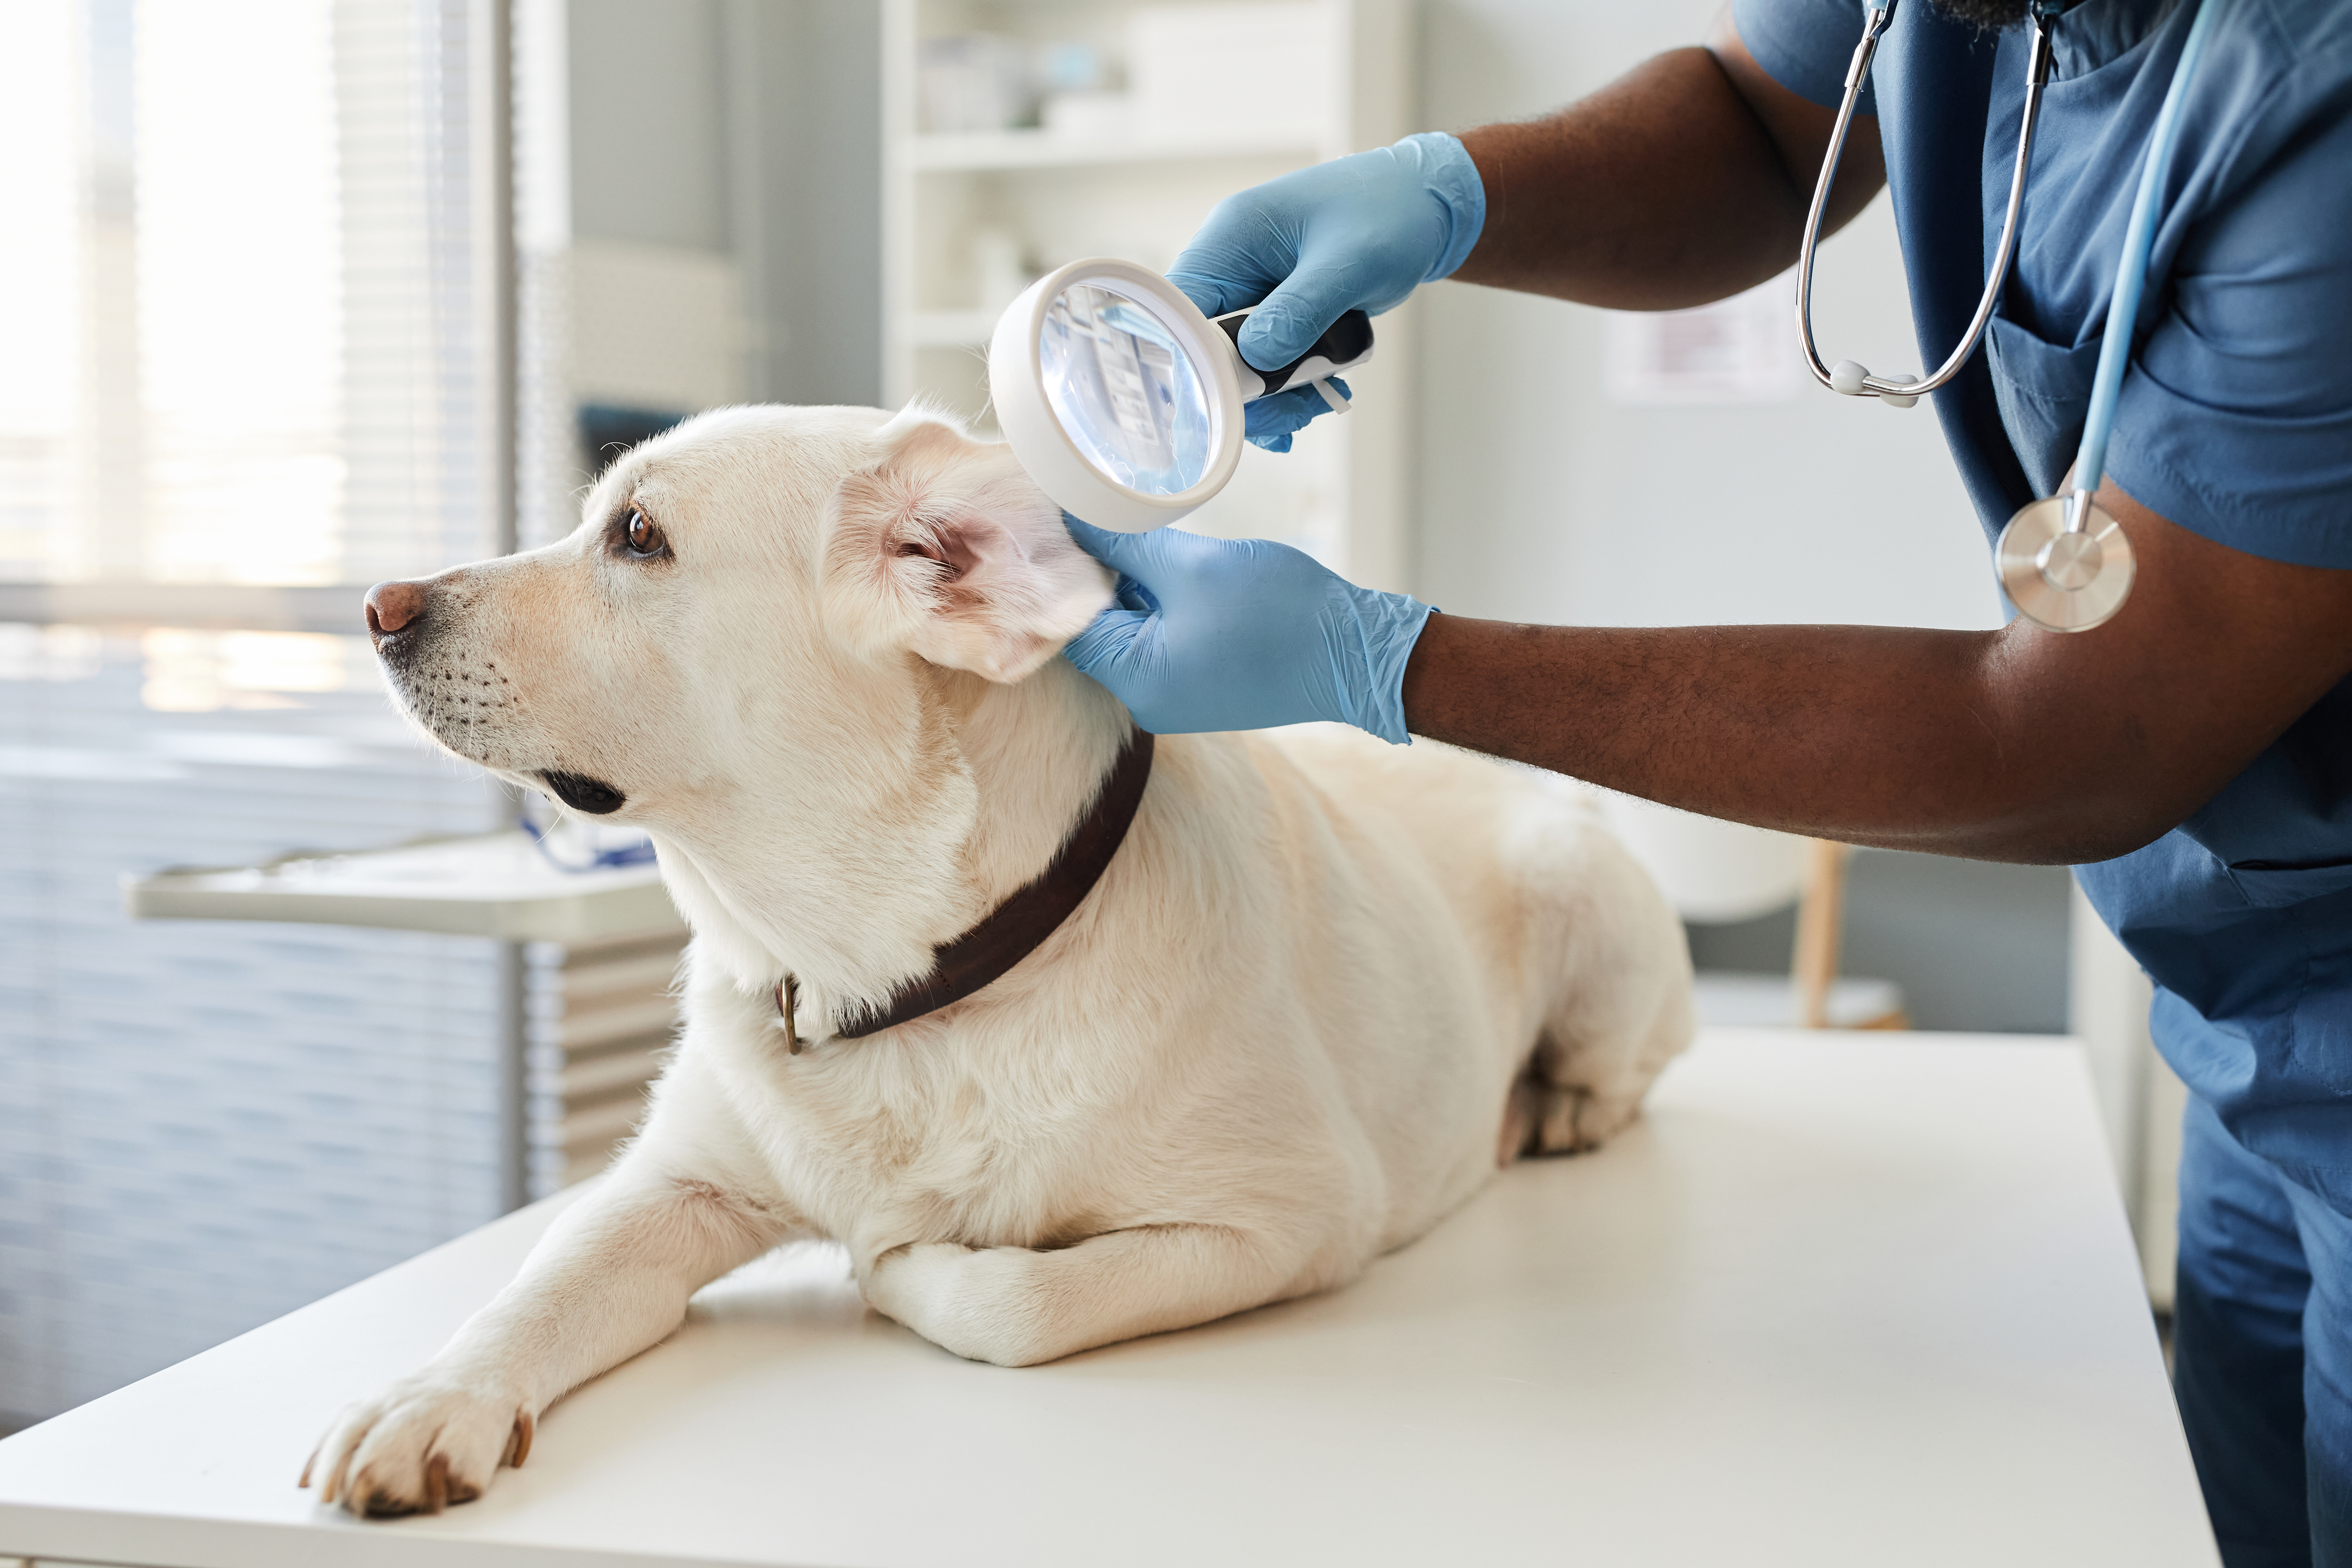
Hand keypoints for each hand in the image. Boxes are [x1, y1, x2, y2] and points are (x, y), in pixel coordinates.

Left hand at [1061, 516, 1436, 743]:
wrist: (1359, 653)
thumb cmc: (1280, 612)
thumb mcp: (1192, 565)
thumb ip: (1125, 545)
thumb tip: (1074, 522)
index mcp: (1137, 680)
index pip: (1070, 623)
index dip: (1064, 570)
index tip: (1064, 521)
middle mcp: (1149, 701)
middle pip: (1099, 630)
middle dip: (1101, 576)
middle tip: (1100, 517)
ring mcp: (1179, 698)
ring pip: (1134, 633)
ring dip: (1136, 588)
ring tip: (1139, 536)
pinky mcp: (1205, 686)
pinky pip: (1165, 643)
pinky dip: (1163, 606)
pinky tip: (1173, 568)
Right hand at [1169, 132, 1483, 446]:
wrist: (1426, 206)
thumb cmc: (1391, 215)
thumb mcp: (1349, 264)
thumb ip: (1299, 312)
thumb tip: (1256, 361)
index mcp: (1233, 238)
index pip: (1181, 309)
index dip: (1195, 361)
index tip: (1234, 401)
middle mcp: (1233, 265)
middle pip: (1207, 345)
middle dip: (1248, 389)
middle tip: (1293, 415)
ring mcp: (1255, 290)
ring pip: (1239, 361)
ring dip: (1276, 393)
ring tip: (1320, 402)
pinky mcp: (1279, 310)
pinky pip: (1268, 359)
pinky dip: (1291, 384)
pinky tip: (1318, 395)